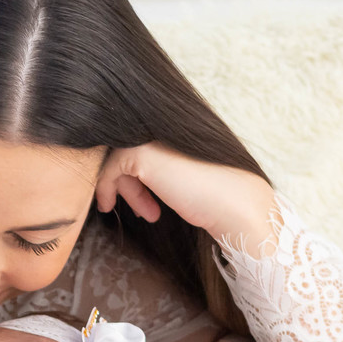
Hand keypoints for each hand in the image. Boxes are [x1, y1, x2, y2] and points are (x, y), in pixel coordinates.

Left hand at [95, 143, 276, 248]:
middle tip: (146, 213)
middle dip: (132, 184)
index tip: (144, 202)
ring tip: (147, 215)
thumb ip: (166, 164)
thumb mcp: (185, 174)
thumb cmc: (217, 196)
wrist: (236, 206)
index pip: (142, 142)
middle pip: (129, 150)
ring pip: (119, 158)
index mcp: (177, 128)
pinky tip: (111, 206)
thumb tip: (134, 171)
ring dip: (126, 190)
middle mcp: (164, 126)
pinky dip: (106, 187)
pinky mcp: (141, 154)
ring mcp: (152, 137)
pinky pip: (110, 167)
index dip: (138, 173)